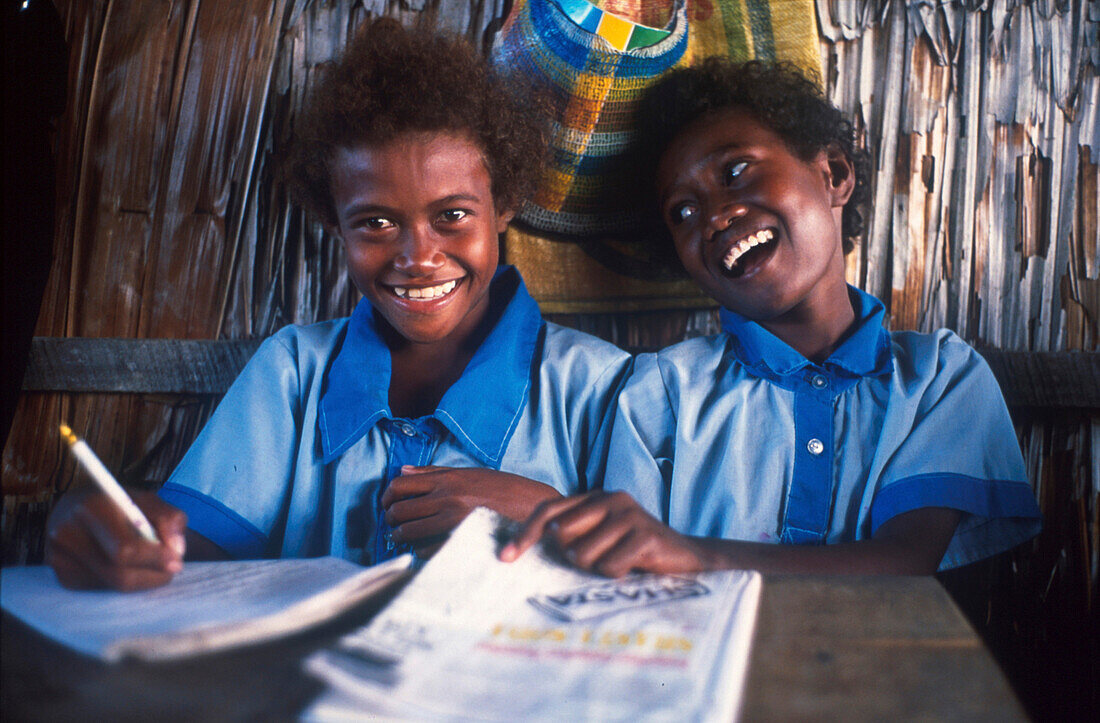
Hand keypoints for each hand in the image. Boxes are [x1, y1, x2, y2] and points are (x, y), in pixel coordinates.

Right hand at [45, 487, 187, 590]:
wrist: (77, 508)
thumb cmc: (119, 504)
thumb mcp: (148, 500)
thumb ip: (170, 519)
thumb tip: (176, 550)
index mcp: (92, 507)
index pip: (125, 548)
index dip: (155, 558)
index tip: (176, 560)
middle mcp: (68, 533)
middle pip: (118, 574)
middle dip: (152, 575)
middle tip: (171, 568)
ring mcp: (61, 558)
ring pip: (112, 585)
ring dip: (142, 579)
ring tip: (151, 561)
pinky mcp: (62, 576)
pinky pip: (103, 589)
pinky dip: (124, 581)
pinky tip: (127, 565)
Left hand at [382, 466, 561, 554]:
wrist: (533, 505)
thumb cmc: (503, 489)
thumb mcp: (470, 473)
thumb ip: (435, 473)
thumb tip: (404, 471)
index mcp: (447, 479)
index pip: (399, 485)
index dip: (386, 497)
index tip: (388, 506)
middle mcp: (447, 497)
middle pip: (399, 510)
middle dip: (390, 520)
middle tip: (394, 525)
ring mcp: (453, 519)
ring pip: (408, 531)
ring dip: (400, 537)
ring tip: (404, 539)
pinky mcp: (461, 539)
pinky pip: (427, 550)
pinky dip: (420, 551)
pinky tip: (425, 548)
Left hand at [499, 491, 709, 576]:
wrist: (687, 558)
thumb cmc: (634, 551)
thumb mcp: (601, 537)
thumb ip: (572, 534)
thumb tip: (526, 545)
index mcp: (596, 497)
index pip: (549, 511)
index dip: (525, 534)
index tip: (505, 558)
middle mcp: (611, 499)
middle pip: (562, 535)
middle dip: (573, 558)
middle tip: (599, 561)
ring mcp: (629, 515)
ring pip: (583, 555)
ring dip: (598, 569)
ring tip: (619, 563)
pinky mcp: (645, 534)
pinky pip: (609, 566)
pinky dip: (617, 574)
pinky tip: (634, 568)